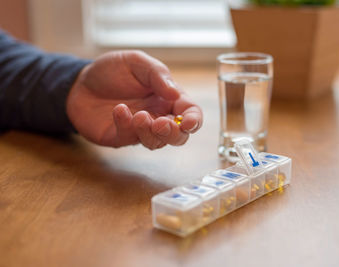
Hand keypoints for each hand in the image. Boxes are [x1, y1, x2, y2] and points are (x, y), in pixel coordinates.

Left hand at [66, 50, 202, 148]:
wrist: (80, 82)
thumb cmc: (112, 71)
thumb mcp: (136, 62)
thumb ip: (157, 74)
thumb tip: (175, 93)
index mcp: (168, 98)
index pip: (190, 113)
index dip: (194, 120)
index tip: (188, 122)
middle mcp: (158, 116)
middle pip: (178, 136)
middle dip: (173, 134)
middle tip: (160, 124)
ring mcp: (139, 129)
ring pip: (156, 142)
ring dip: (150, 132)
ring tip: (138, 116)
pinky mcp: (121, 137)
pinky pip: (129, 138)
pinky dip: (126, 125)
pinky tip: (119, 110)